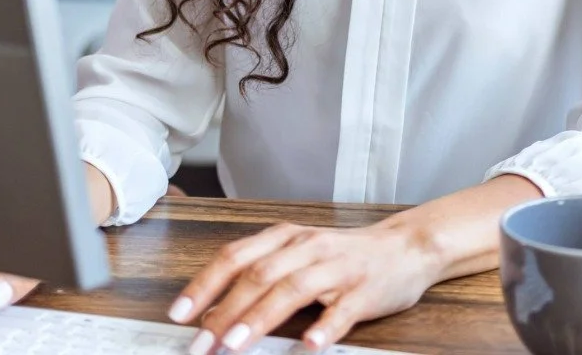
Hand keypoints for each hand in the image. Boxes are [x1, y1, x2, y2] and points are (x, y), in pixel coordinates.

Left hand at [165, 219, 441, 353]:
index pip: (235, 257)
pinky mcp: (364, 291)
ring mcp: (336, 267)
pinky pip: (341, 310)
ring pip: (292, 289)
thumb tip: (215, 312)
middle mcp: (306, 246)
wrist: (402, 248)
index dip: (205, 284)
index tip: (178, 314)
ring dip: (261, 318)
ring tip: (236, 344)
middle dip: (225, 311)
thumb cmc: (340, 257)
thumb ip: (259, 276)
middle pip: (258, 275)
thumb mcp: (296, 256)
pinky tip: (310, 345)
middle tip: (201, 343)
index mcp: (285, 237)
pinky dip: (324, 327)